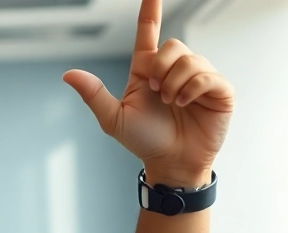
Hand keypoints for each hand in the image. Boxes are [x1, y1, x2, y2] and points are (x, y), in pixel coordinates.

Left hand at [62, 0, 232, 186]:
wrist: (170, 163)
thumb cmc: (143, 141)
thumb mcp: (113, 118)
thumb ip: (94, 94)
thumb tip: (67, 73)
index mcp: (149, 70)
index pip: (149, 33)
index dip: (150, 11)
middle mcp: (175, 69)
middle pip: (173, 45)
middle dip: (161, 69)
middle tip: (156, 93)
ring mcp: (200, 78)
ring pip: (190, 60)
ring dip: (175, 84)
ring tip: (171, 104)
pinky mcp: (219, 91)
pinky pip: (208, 76)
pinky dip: (192, 90)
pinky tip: (184, 104)